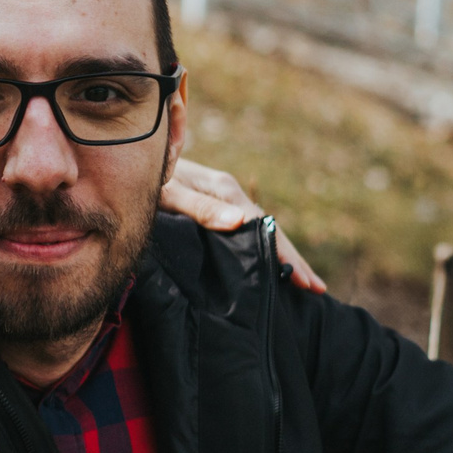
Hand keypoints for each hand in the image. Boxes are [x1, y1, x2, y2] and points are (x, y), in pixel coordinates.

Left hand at [159, 160, 325, 291]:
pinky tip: (272, 267)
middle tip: (318, 289)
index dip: (284, 254)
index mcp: (224, 190)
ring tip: (306, 283)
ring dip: (283, 257)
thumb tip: (240, 223)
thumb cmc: (148, 179)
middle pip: (270, 230)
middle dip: (294, 259)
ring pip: (262, 232)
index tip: (303, 279)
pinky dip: (265, 250)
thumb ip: (199, 207)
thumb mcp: (168, 193)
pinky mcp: (217, 208)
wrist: (134, 163)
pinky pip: (248, 232)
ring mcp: (225, 202)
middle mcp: (230, 195)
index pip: (262, 226)